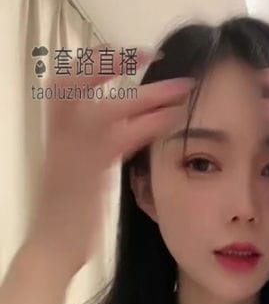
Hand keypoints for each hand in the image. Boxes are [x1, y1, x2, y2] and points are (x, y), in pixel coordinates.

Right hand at [29, 46, 193, 278]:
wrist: (51, 250)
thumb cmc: (68, 219)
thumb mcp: (82, 177)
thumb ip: (99, 151)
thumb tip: (130, 132)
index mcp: (57, 136)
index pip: (67, 82)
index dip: (94, 62)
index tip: (125, 52)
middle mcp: (61, 137)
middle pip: (81, 81)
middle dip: (117, 62)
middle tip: (154, 53)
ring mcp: (73, 154)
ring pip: (110, 108)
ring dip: (149, 93)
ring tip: (181, 86)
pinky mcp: (89, 174)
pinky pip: (121, 139)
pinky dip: (149, 125)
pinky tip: (172, 119)